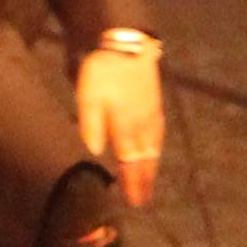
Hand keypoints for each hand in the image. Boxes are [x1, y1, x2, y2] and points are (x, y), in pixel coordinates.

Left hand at [76, 45, 167, 200]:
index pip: (130, 163)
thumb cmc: (103, 71)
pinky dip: (155, 148)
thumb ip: (92, 126)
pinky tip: (153, 149)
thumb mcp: (88, 98)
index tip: (134, 202)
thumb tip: (96, 152)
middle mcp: (143, 125)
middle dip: (144, 180)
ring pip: (153, 147)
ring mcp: (152, 114)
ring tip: (148, 180)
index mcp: (126, 127)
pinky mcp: (155, 103)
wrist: (127, 44)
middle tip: (143, 200)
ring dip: (151, 166)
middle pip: (145, 159)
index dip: (132, 183)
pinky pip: (157, 134)